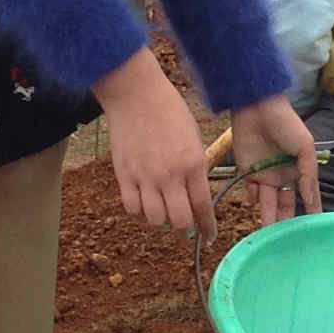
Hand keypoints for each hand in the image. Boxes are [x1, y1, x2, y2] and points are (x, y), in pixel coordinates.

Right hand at [94, 48, 213, 239]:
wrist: (136, 95)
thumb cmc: (169, 110)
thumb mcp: (194, 137)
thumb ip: (196, 167)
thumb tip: (195, 194)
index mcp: (193, 164)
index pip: (203, 207)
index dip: (208, 227)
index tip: (210, 237)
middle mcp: (170, 175)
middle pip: (179, 221)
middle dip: (186, 228)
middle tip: (186, 226)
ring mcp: (144, 177)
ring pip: (155, 220)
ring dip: (162, 221)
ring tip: (164, 211)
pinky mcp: (124, 176)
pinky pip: (132, 208)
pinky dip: (140, 213)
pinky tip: (145, 204)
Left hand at [228, 97, 322, 223]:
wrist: (256, 106)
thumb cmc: (286, 124)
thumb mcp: (305, 148)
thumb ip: (308, 174)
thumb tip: (311, 199)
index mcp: (300, 170)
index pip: (307, 197)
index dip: (309, 213)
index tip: (312, 233)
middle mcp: (283, 176)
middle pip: (284, 205)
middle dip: (284, 222)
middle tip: (284, 242)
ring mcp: (264, 174)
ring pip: (266, 203)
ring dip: (266, 217)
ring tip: (267, 234)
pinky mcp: (245, 170)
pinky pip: (248, 190)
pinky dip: (250, 199)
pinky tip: (253, 204)